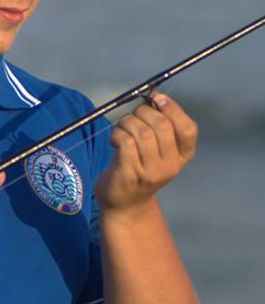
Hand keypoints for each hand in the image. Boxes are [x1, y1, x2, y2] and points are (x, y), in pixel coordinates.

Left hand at [95, 93, 197, 214]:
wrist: (125, 205)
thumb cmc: (139, 169)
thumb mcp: (157, 150)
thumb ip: (159, 127)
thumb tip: (154, 97)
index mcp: (183, 156)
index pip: (188, 129)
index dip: (173, 109)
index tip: (156, 98)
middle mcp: (170, 166)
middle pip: (162, 126)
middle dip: (143, 112)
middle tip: (132, 118)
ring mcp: (151, 172)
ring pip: (141, 132)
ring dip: (126, 123)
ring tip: (121, 129)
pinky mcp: (130, 175)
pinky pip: (125, 142)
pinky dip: (117, 134)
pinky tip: (114, 140)